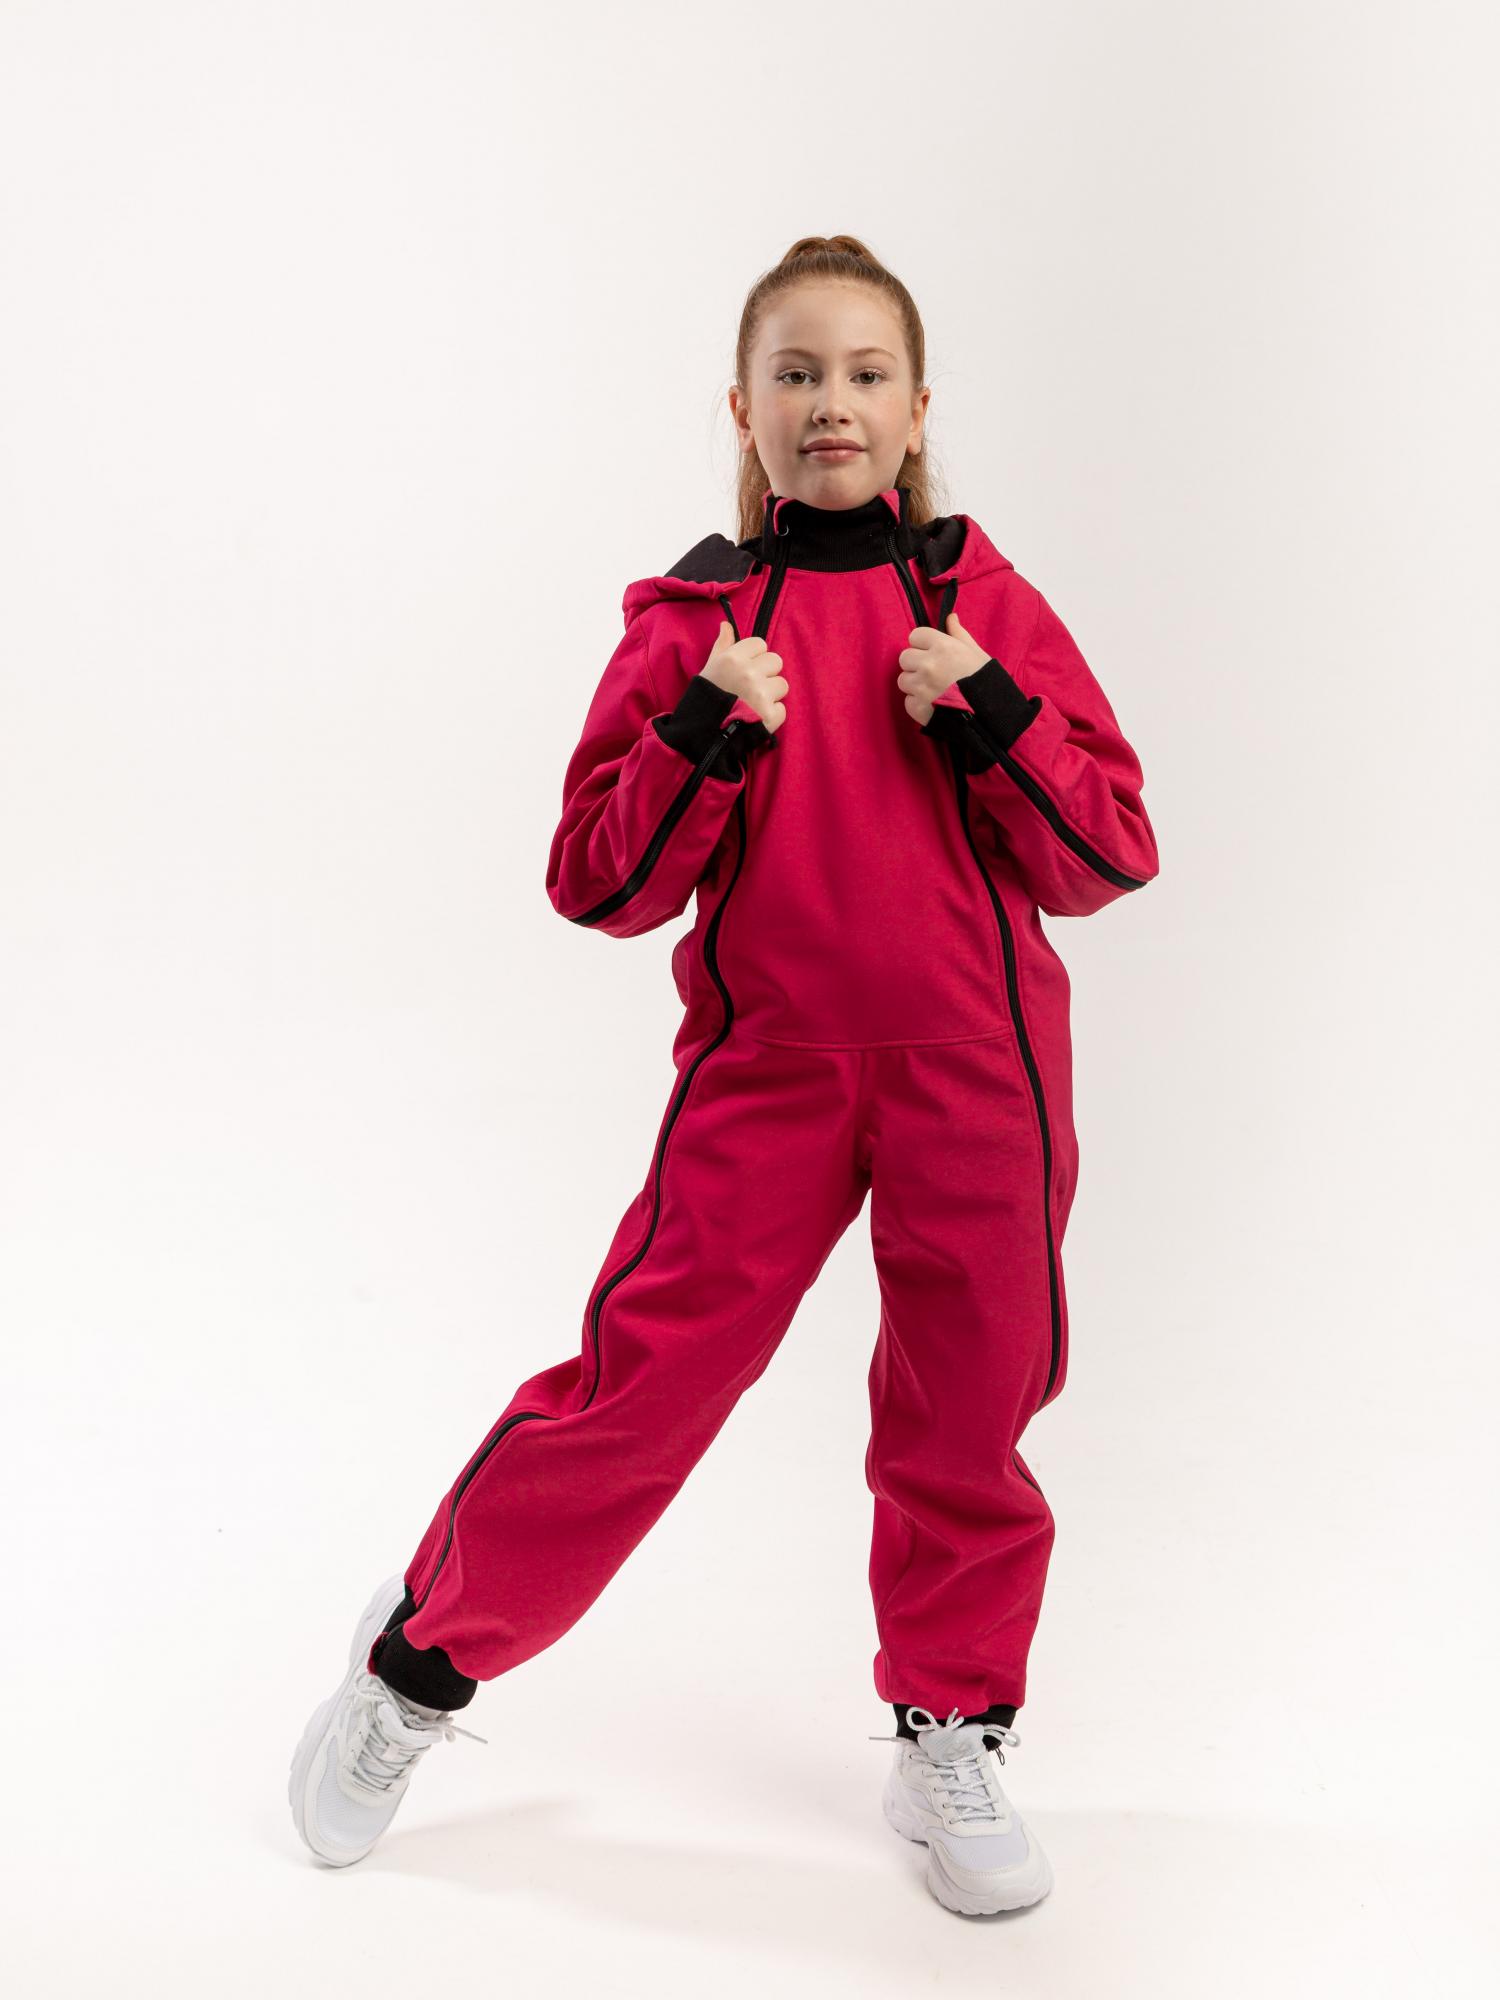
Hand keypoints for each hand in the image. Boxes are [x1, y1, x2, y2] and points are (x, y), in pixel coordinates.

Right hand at [701, 619, 787, 733]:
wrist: (703, 735)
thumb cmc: (706, 699)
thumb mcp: (710, 668)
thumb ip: (722, 645)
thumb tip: (727, 624)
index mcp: (733, 659)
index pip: (760, 644)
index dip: (754, 656)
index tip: (745, 669)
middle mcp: (749, 673)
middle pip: (776, 661)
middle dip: (766, 673)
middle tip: (751, 688)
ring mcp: (761, 694)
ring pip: (782, 684)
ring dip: (771, 694)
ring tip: (754, 704)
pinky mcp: (770, 715)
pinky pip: (782, 709)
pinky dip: (772, 715)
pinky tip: (756, 718)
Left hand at [896, 611, 990, 726]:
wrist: (990, 715)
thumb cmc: (985, 681)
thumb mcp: (976, 652)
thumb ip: (958, 634)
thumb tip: (950, 617)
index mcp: (943, 647)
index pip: (915, 635)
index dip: (923, 644)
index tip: (931, 652)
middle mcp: (928, 665)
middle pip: (905, 657)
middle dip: (916, 663)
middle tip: (932, 672)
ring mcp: (921, 687)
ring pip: (903, 680)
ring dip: (914, 684)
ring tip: (933, 689)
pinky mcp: (917, 708)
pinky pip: (907, 701)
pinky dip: (917, 703)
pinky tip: (933, 704)